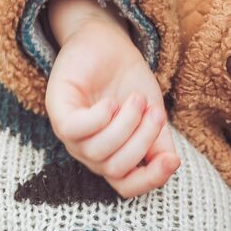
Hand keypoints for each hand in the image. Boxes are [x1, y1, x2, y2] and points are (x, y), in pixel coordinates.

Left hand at [43, 0, 178, 198]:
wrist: (108, 43)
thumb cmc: (128, 82)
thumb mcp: (152, 114)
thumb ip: (159, 142)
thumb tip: (171, 164)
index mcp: (111, 157)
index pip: (126, 187)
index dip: (150, 180)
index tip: (173, 159)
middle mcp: (89, 152)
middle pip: (116, 168)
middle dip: (143, 140)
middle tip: (154, 110)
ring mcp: (70, 135)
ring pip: (98, 151)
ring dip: (126, 125)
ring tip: (137, 99)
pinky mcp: (57, 111)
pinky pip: (74, 131)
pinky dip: (99, 118)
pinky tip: (111, 102)